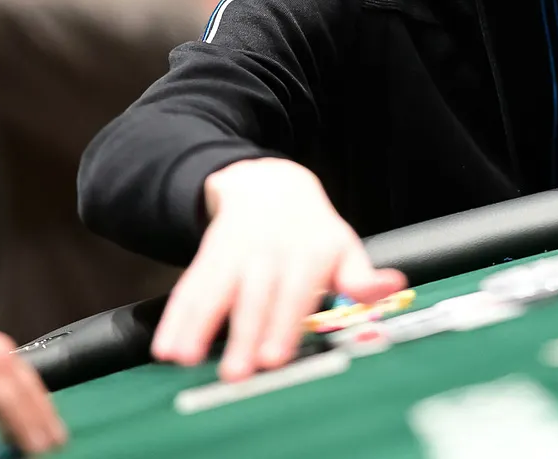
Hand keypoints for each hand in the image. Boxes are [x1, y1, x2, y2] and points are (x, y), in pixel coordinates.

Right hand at [151, 158, 404, 380]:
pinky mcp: (208, 258)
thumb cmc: (312, 230)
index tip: (273, 357)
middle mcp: (268, 252)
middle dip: (243, 334)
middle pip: (253, 297)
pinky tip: (165, 344)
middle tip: (236, 373)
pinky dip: (175, 316)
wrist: (269, 183)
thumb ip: (362, 276)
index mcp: (307, 251)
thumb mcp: (343, 245)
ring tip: (182, 357)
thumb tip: (391, 286)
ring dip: (196, 324)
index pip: (295, 292)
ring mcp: (234, 253)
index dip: (283, 325)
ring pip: (214, 289)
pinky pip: (190, 286)